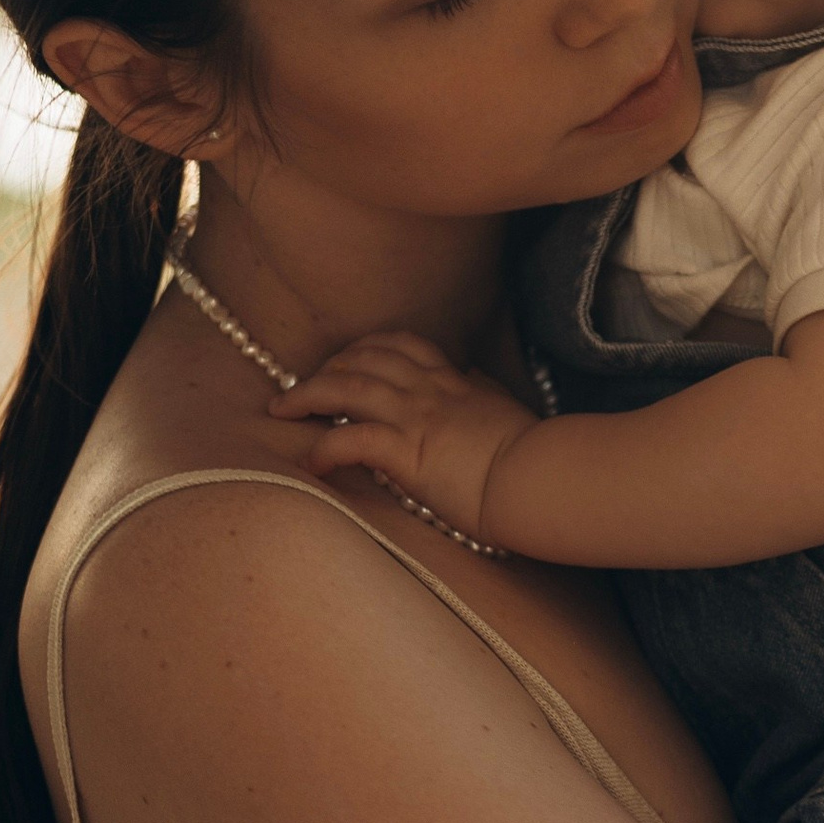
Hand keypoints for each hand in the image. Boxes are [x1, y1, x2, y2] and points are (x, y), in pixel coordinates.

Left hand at [270, 334, 538, 543]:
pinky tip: (310, 464)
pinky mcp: (408, 452)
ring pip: (344, 388)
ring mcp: (415, 417)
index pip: (399, 345)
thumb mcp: (505, 409)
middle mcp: (427, 390)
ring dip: (305, 396)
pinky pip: (350, 441)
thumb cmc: (531, 454)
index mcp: (451, 381)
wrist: (542, 478)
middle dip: (322, 368)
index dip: (362, 348)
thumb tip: (475, 380)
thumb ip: (482, 391)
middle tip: (298, 389)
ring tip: (281, 411)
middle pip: (360, 359)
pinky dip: (323, 450)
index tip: (342, 360)